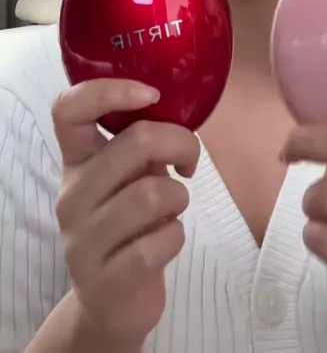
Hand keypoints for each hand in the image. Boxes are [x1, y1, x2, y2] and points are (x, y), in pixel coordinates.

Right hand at [52, 79, 199, 348]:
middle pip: (136, 142)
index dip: (110, 91)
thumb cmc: (130, 226)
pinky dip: (176, 235)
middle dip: (182, 143)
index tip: (151, 93)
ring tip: (174, 208)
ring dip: (180, 197)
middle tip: (189, 162)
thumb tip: (178, 113)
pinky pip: (159, 241)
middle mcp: (72, 195)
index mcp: (76, 162)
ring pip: (153, 192)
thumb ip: (143, 146)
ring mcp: (83, 239)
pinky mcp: (105, 279)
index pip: (69, 109)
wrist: (112, 305)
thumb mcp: (130, 179)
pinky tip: (166, 240)